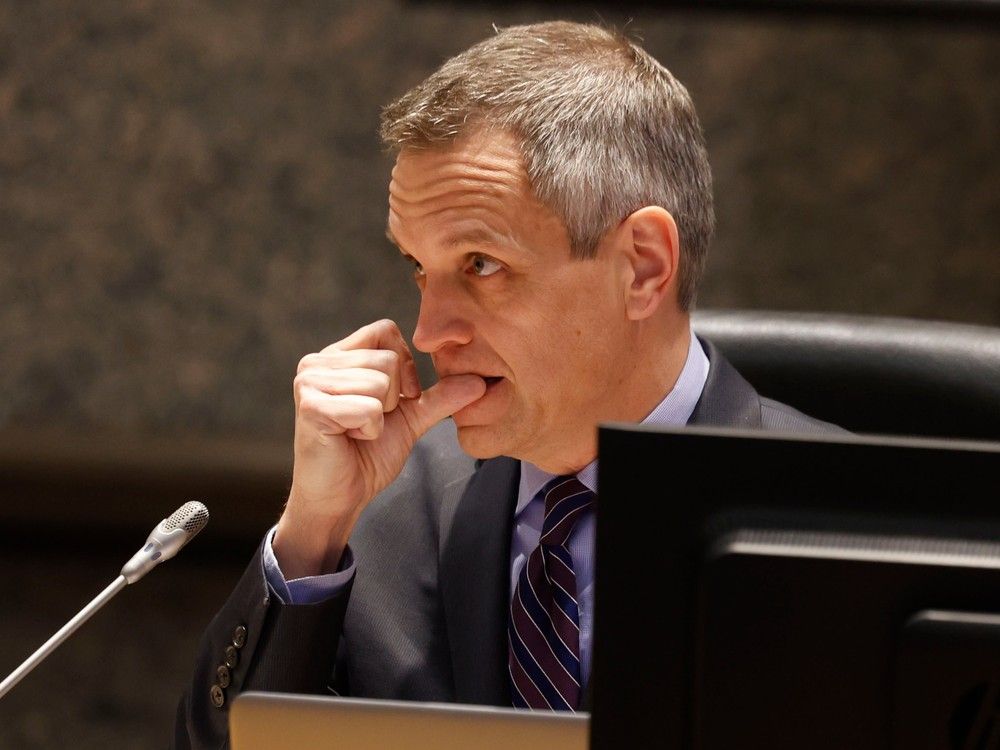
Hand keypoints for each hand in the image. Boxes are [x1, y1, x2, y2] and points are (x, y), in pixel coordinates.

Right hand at [273, 319, 485, 577]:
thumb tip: (481, 382)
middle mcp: (318, 361)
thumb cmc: (368, 456)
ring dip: (378, 416)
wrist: (341, 497)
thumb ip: (441, 397)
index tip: (395, 399)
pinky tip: (349, 438)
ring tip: (357, 430)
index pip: (386, 330)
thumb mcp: (411, 419)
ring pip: (379, 382)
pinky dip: (368, 430)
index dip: (404, 366)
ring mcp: (309, 381)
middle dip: (392, 398)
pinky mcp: (309, 406)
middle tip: (370, 420)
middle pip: (387, 359)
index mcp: (338, 355)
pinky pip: (367, 408)